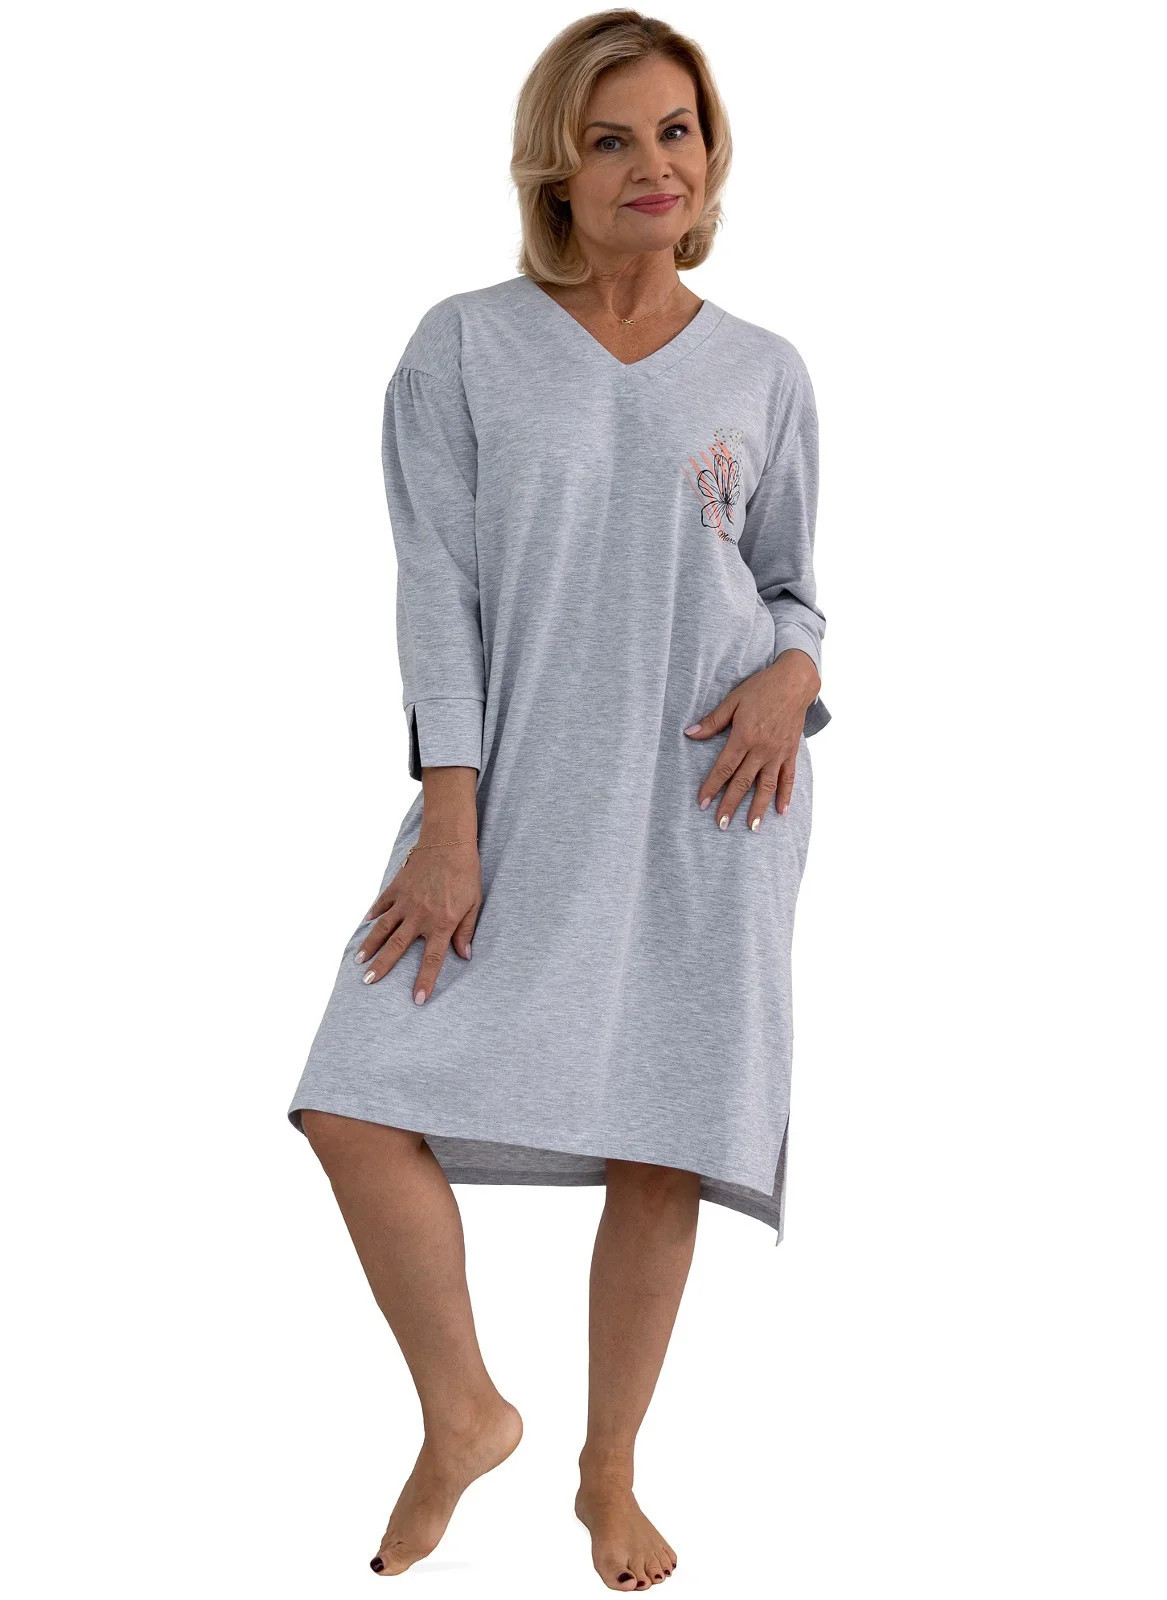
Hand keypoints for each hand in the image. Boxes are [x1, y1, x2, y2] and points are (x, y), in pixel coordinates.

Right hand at [354, 839, 481, 1002]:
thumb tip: (464, 955)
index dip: (424, 981)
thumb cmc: (465, 874)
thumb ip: (466, 931)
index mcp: (441, 923)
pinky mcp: (396, 887)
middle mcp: (419, 916)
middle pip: (397, 948)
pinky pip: (381, 904)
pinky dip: (373, 915)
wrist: (448, 842)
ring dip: (369, 946)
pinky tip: (365, 925)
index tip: (417, 1000)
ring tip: (358, 962)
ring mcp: (405, 901)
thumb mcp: (474, 903)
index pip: (431, 959)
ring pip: (383, 929)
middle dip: (382, 967)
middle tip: (368, 983)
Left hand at [684, 648, 819, 828]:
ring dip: (759, 808)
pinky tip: (781, 811)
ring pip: (766, 786)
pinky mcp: (790, 752)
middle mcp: (761, 749)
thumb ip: (713, 721)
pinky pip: (788, 778)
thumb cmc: (761, 688)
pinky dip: (785, 795)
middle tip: (721, 824)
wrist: (795, 681)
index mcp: (744, 736)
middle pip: (743, 782)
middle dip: (731, 805)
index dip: (712, 787)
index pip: (724, 768)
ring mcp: (778, 753)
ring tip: (752, 827)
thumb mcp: (733, 700)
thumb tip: (690, 733)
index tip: (702, 803)